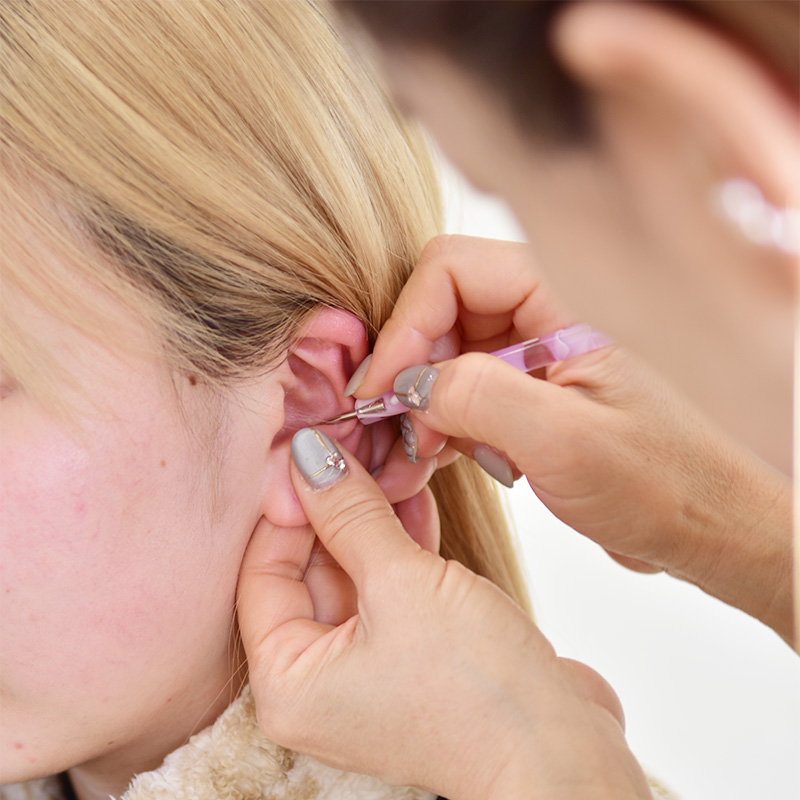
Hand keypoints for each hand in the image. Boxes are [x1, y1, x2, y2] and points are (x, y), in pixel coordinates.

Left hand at [237, 429, 650, 799]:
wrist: (562, 751)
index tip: (312, 454)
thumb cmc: (475, 689)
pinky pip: (389, 591)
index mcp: (288, 682)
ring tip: (389, 464)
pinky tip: (413, 498)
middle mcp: (318, 684)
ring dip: (372, 519)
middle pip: (308, 573)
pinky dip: (400, 546)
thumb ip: (349, 514)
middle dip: (335, 508)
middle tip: (354, 449)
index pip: (263, 574)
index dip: (288, 508)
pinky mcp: (410, 660)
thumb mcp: (400, 583)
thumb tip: (310, 457)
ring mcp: (366, 672)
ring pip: (354, 576)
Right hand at [355, 235, 793, 641]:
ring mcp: (533, 356)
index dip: (406, 323)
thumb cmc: (666, 483)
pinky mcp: (526, 396)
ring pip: (444, 354)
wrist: (709, 529)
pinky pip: (461, 392)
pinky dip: (437, 424)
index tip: (382, 388)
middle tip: (391, 427)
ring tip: (412, 452)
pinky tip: (432, 458)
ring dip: (417, 401)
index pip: (452, 269)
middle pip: (440, 309)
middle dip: (408, 367)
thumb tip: (406, 382)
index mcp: (565, 298)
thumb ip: (479, 396)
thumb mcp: (567, 441)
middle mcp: (545, 315)